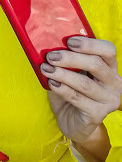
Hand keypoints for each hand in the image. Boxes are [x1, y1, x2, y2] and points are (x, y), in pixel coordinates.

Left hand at [42, 36, 121, 159]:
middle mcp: (114, 83)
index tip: (69, 41)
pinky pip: (77, 98)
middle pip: (96, 65)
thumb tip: (49, 44)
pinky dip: (62, 89)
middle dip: (71, 58)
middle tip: (51, 56)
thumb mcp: (72, 71)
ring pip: (85, 83)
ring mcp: (108, 100)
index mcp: (110, 67)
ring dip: (62, 74)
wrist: (72, 120)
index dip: (89, 44)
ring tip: (46, 69)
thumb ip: (69, 58)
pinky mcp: (97, 114)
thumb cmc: (72, 89)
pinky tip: (52, 83)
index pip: (108, 50)